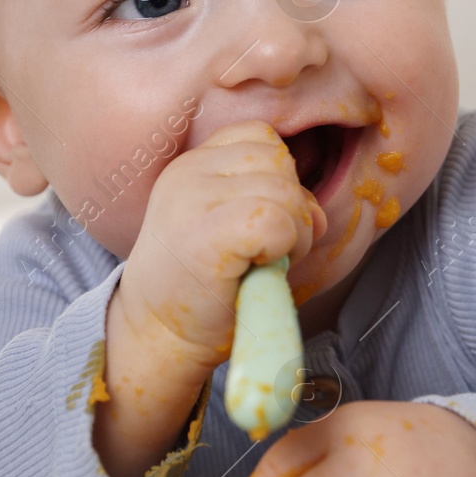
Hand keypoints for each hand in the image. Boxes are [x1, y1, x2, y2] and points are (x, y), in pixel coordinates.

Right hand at [94, 121, 325, 476]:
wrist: (158, 338)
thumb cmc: (205, 289)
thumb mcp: (236, 229)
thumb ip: (276, 202)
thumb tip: (317, 212)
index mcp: (193, 165)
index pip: (261, 138)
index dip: (281, 179)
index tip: (265, 223)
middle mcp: (188, 174)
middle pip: (279, 160)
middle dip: (294, 206)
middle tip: (269, 250)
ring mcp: (192, 201)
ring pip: (285, 189)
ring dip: (295, 231)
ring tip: (265, 262)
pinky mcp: (206, 235)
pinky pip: (278, 220)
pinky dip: (287, 246)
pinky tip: (262, 269)